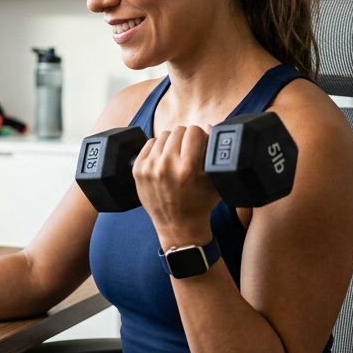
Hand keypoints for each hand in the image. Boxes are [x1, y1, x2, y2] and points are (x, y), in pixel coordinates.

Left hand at [133, 125, 219, 249]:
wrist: (178, 226)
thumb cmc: (200, 203)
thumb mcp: (213, 179)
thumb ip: (213, 150)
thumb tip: (209, 126)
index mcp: (188, 168)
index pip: (194, 131)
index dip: (201, 136)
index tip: (201, 144)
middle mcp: (166, 166)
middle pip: (178, 130)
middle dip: (186, 138)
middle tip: (189, 151)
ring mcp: (149, 168)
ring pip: (163, 135)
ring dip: (172, 142)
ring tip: (177, 156)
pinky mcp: (138, 170)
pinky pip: (149, 143)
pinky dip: (158, 148)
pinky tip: (164, 159)